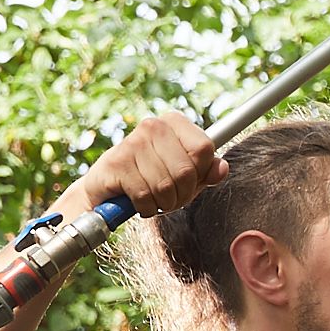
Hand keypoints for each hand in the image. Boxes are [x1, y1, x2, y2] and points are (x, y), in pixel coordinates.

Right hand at [82, 113, 224, 219]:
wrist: (107, 189)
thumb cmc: (151, 180)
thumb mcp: (186, 176)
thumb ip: (207, 171)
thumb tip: (222, 167)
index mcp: (174, 123)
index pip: (204, 148)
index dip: (201, 172)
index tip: (190, 179)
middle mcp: (152, 126)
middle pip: (186, 171)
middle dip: (182, 194)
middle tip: (170, 197)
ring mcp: (132, 142)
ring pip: (166, 186)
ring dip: (163, 203)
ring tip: (153, 198)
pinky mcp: (116, 163)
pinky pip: (145, 196)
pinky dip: (146, 208)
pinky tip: (138, 201)